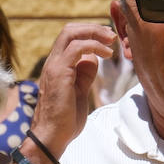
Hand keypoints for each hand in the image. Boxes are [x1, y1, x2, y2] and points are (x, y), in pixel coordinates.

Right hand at [34, 23, 117, 161]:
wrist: (52, 135)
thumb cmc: (65, 118)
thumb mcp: (80, 89)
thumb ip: (84, 73)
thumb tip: (93, 58)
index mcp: (57, 65)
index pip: (70, 37)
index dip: (90, 32)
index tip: (109, 40)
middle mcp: (53, 62)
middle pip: (69, 30)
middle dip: (93, 28)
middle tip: (111, 36)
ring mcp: (54, 66)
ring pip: (70, 33)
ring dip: (95, 33)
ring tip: (111, 42)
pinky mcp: (59, 73)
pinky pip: (76, 48)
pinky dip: (94, 46)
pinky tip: (107, 55)